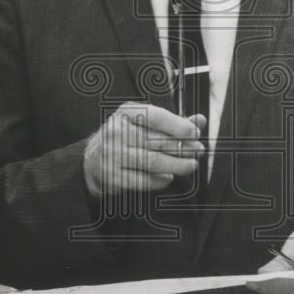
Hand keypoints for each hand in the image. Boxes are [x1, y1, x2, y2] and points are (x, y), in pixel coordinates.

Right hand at [83, 102, 204, 196]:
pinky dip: (161, 180)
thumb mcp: (144, 123)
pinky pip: (144, 180)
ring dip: (177, 165)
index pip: (156, 116)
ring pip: (153, 161)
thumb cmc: (126, 138)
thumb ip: (173, 123)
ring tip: (191, 165)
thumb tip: (200, 120)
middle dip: (183, 147)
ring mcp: (113, 154)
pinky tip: (169, 177)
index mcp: (126, 112)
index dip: (178, 125)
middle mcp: (116, 131)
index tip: (195, 133)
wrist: (93, 161)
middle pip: (157, 141)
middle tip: (199, 151)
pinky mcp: (113, 176)